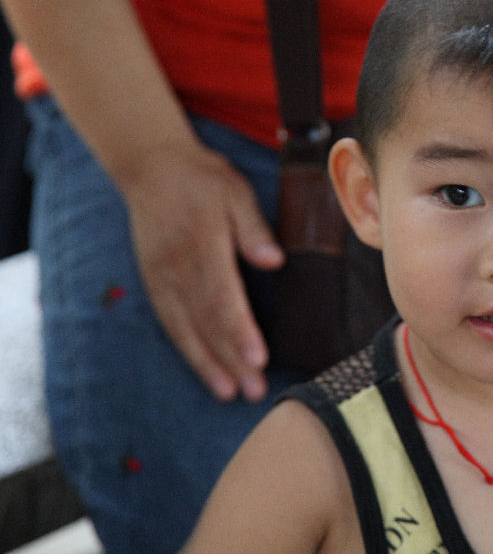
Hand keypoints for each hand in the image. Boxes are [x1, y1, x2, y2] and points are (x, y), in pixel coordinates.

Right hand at [121, 144, 283, 401]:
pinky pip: (171, 323)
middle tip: (254, 390)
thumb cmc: (203, 180)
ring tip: (229, 393)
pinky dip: (188, 350)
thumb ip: (253, 228)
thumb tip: (274, 261)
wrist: (151, 167)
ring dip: (208, 364)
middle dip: (231, 359)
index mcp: (202, 243)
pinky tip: (206, 371)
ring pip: (186, 328)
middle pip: (206, 321)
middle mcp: (178, 267)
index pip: (223, 295)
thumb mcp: (235, 191)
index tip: (258, 358)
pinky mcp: (154, 282)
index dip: (240, 330)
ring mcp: (162, 277)